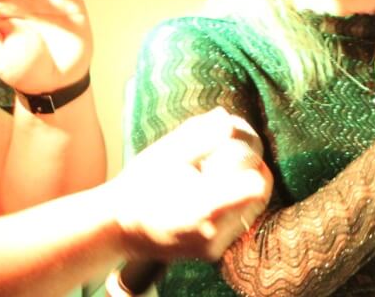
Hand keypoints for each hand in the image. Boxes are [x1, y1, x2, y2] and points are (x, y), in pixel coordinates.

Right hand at [116, 109, 273, 260]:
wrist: (117, 227)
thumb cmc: (141, 185)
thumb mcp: (168, 153)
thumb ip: (201, 135)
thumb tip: (226, 118)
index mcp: (205, 205)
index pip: (256, 187)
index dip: (256, 168)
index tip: (246, 155)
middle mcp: (212, 232)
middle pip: (257, 200)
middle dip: (250, 179)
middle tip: (233, 164)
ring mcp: (211, 248)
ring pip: (248, 215)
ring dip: (241, 196)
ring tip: (217, 182)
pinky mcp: (208, 255)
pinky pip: (234, 228)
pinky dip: (230, 211)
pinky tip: (208, 199)